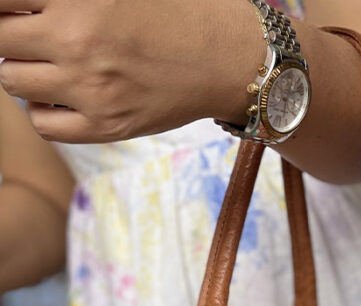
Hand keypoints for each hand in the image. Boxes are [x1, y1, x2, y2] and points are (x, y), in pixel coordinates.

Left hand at [0, 0, 263, 141]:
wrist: (226, 56)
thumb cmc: (176, 7)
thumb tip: (23, 6)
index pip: (1, 0)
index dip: (5, 6)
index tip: (19, 10)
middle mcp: (77, 42)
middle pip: (0, 40)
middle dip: (10, 33)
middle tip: (33, 31)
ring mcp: (90, 89)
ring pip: (13, 81)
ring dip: (22, 68)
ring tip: (50, 61)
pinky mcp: (106, 125)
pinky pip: (42, 123)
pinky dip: (41, 108)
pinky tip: (61, 94)